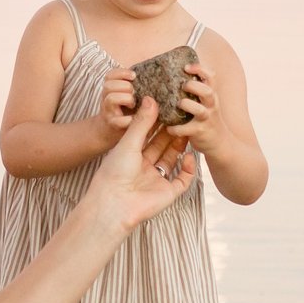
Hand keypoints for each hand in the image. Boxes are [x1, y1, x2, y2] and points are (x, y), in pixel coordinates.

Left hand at [87, 99, 198, 231]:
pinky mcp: (167, 192)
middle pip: (161, 146)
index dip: (157, 122)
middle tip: (180, 115)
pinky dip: (188, 168)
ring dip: (180, 146)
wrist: (115, 203)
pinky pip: (182, 179)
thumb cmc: (115, 173)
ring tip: (187, 130)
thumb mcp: (128, 142)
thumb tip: (150, 99)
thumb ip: (141, 122)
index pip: (147, 136)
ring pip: (172, 159)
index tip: (166, 107)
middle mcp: (144, 167)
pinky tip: (189, 156)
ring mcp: (156, 180)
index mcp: (131, 156)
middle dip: (171, 131)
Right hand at [97, 68, 137, 138]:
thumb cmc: (126, 112)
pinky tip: (135, 119)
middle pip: (109, 85)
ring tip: (134, 105)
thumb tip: (157, 80)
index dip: (121, 73)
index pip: (110, 76)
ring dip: (126, 99)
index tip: (134, 76)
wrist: (111, 133)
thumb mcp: (129, 97)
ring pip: (111, 99)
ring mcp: (108, 112)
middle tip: (135, 93)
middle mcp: (107, 99)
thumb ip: (137, 88)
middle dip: (125, 86)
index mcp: (111, 90)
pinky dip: (130, 119)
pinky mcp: (112, 125)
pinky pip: (118, 120)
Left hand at [172, 62, 224, 147]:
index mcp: (210, 95)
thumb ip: (195, 91)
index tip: (186, 66)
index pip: (211, 76)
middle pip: (207, 91)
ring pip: (199, 109)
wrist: (220, 143)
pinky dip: (175, 128)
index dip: (200, 69)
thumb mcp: (205, 103)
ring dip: (186, 104)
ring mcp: (207, 119)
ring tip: (177, 105)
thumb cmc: (207, 119)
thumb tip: (174, 77)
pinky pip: (186, 129)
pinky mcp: (200, 132)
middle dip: (193, 86)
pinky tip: (168, 127)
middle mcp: (211, 105)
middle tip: (181, 85)